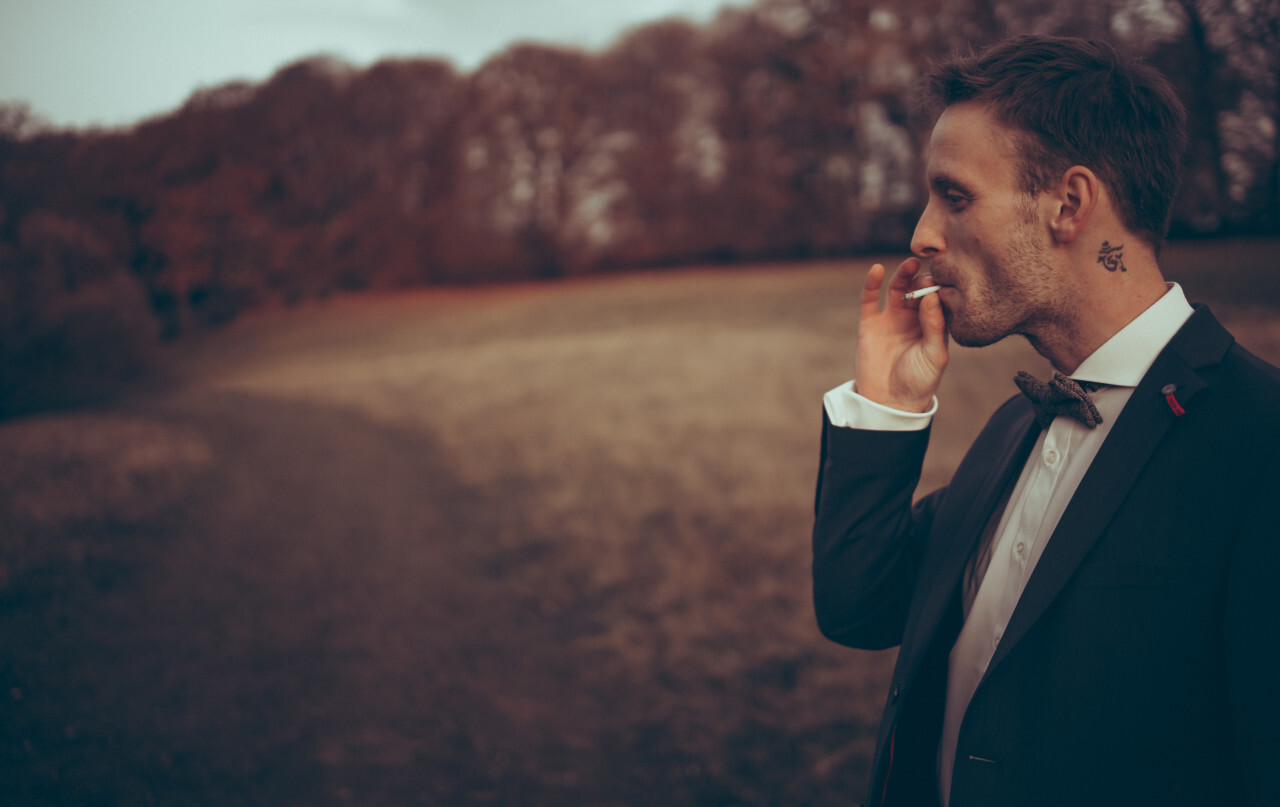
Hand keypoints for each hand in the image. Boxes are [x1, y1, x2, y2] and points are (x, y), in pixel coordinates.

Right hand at [853, 258, 948, 412]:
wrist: (889, 402)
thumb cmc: (919, 382)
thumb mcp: (934, 356)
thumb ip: (934, 326)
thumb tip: (931, 296)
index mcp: (934, 326)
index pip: (940, 300)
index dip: (942, 289)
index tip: (947, 282)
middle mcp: (914, 319)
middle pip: (920, 290)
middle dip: (925, 280)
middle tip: (929, 275)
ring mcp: (892, 319)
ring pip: (898, 289)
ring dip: (904, 274)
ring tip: (911, 264)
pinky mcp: (870, 323)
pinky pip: (870, 299)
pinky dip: (872, 283)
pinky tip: (876, 270)